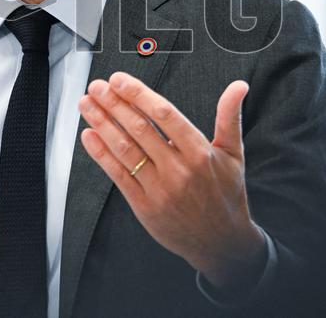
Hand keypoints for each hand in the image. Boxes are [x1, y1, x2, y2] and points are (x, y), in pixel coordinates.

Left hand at [79, 71, 267, 290]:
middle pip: (140, 129)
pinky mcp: (144, 206)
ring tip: (87, 105)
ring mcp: (159, 189)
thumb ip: (230, 117)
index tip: (120, 81)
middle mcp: (178, 169)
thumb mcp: (234, 154)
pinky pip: (118, 175)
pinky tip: (89, 136)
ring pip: (125, 150)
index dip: (138, 95)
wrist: (221, 243)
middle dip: (113, 104)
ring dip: (102, 124)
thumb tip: (238, 86)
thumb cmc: (226, 195)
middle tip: (97, 86)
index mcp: (200, 152)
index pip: (164, 114)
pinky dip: (101, 154)